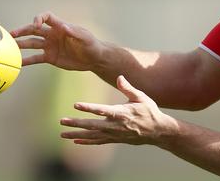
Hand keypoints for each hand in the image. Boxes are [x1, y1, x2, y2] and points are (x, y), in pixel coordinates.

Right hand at [11, 11, 102, 70]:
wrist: (93, 59)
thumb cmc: (91, 45)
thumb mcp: (85, 38)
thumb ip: (74, 32)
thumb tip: (63, 26)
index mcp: (60, 26)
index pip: (46, 17)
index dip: (39, 18)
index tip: (36, 24)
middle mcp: (52, 34)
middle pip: (34, 30)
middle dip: (22, 31)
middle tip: (11, 34)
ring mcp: (50, 46)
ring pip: (32, 43)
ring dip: (21, 45)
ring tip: (9, 47)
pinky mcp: (50, 57)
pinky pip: (36, 58)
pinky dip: (27, 60)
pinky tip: (18, 63)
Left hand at [60, 75, 177, 145]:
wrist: (157, 131)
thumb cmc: (149, 111)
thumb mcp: (141, 97)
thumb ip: (128, 88)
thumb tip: (119, 76)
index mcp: (121, 113)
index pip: (102, 110)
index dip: (88, 108)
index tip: (76, 104)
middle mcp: (115, 126)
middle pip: (92, 125)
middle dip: (76, 123)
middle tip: (62, 121)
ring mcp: (114, 135)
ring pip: (92, 136)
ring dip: (76, 134)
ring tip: (62, 133)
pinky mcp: (115, 139)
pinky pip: (98, 141)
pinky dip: (86, 141)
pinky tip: (75, 141)